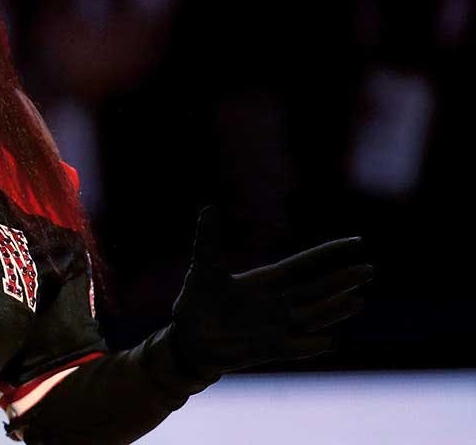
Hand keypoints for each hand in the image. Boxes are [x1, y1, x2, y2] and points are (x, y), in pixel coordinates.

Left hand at [168, 205, 372, 380]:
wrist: (190, 339)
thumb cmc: (200, 301)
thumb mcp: (204, 268)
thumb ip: (209, 241)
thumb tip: (208, 208)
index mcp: (269, 281)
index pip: (306, 264)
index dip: (331, 254)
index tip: (358, 242)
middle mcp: (280, 303)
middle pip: (317, 289)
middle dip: (342, 280)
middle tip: (369, 269)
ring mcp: (277, 328)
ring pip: (311, 317)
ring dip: (333, 310)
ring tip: (358, 301)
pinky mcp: (267, 351)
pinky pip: (294, 348)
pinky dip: (310, 345)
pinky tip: (331, 340)